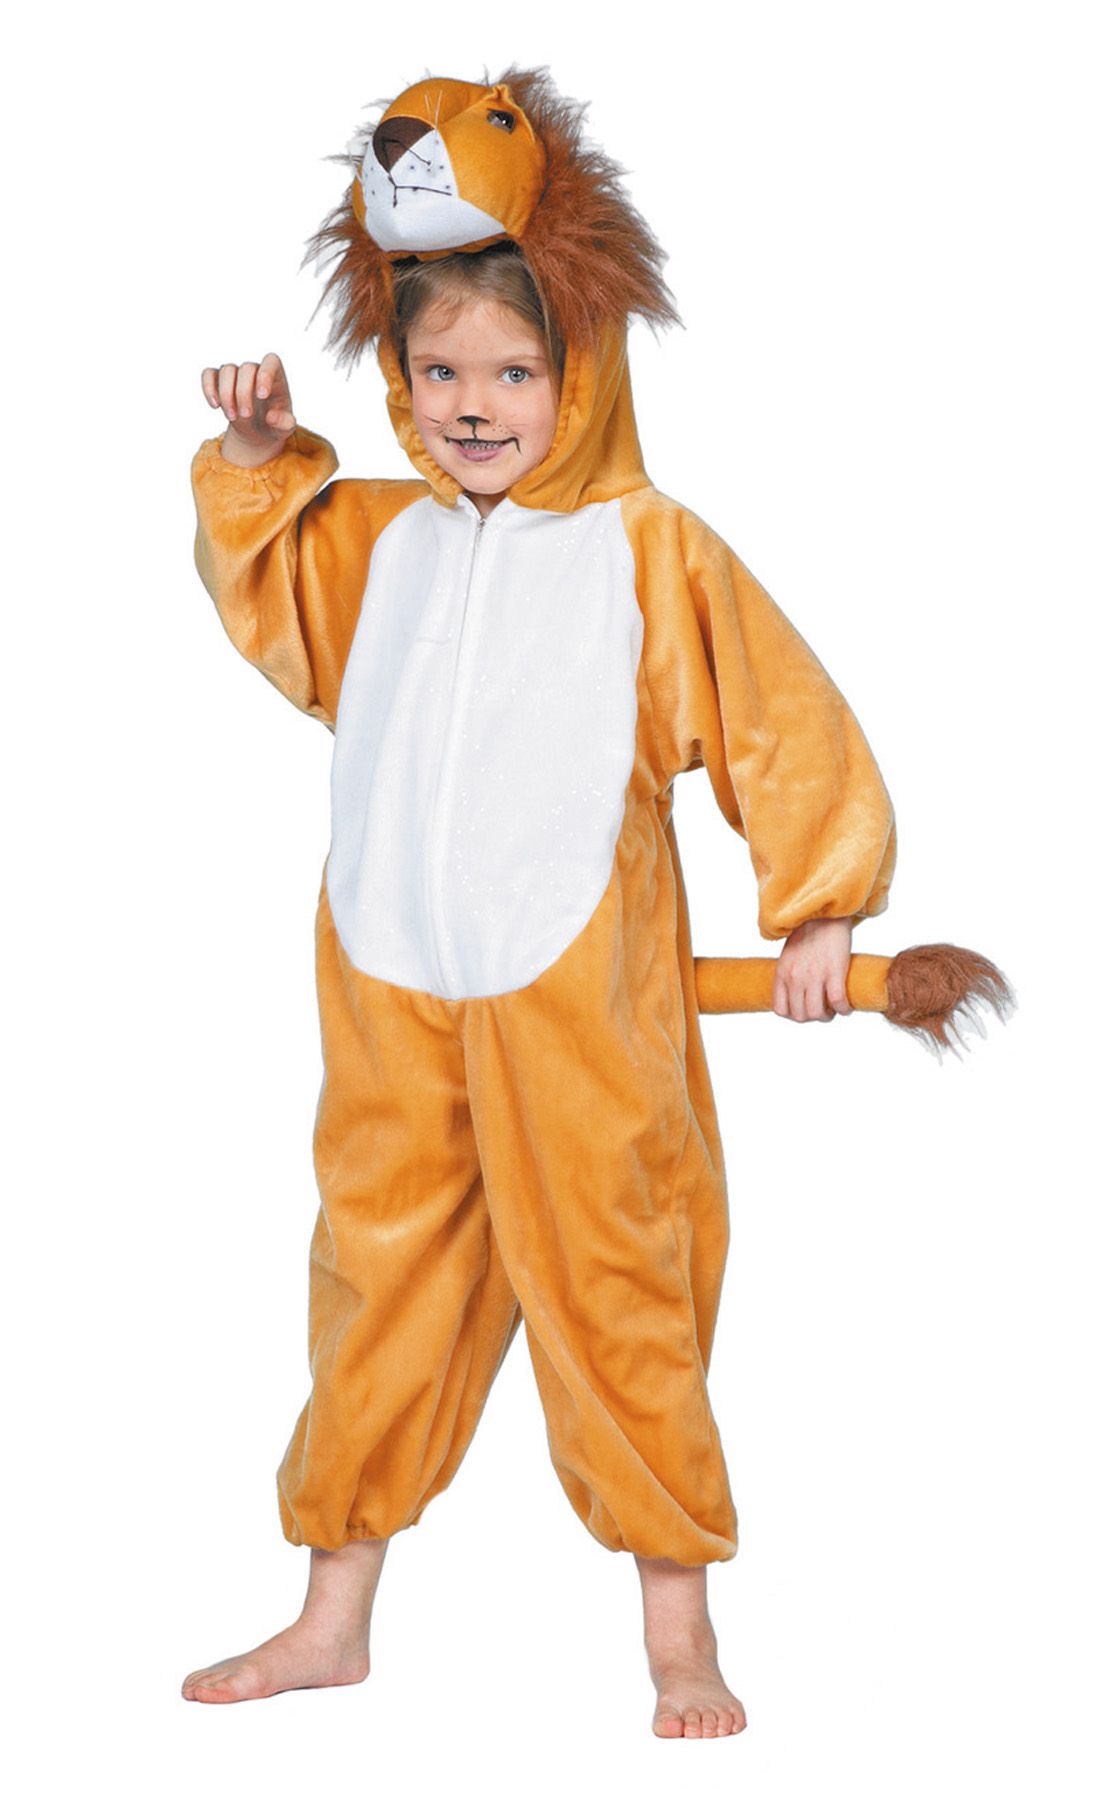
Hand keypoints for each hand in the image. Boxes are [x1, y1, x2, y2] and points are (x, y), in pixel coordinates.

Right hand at [200, 351, 295, 466]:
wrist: (258, 431)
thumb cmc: (275, 425)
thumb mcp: (285, 429)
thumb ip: (285, 423)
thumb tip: (271, 417)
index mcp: (276, 376)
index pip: (271, 361)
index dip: (265, 374)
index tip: (262, 396)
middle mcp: (255, 370)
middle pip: (246, 368)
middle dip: (243, 393)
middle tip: (246, 415)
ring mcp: (236, 374)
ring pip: (226, 370)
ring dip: (226, 394)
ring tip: (232, 417)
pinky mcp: (219, 380)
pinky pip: (209, 374)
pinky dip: (208, 388)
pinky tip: (215, 406)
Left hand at [772, 917, 852, 1022]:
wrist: (823, 911)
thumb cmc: (809, 931)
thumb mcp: (789, 954)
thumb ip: (790, 973)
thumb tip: (798, 991)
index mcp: (782, 973)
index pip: (781, 1010)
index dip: (794, 1015)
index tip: (805, 1010)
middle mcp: (795, 977)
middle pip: (800, 1016)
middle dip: (813, 1017)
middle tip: (824, 1010)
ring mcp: (813, 975)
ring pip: (818, 1013)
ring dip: (829, 1016)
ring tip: (835, 1009)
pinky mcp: (833, 971)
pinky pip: (838, 1001)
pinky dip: (844, 1009)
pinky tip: (847, 1006)